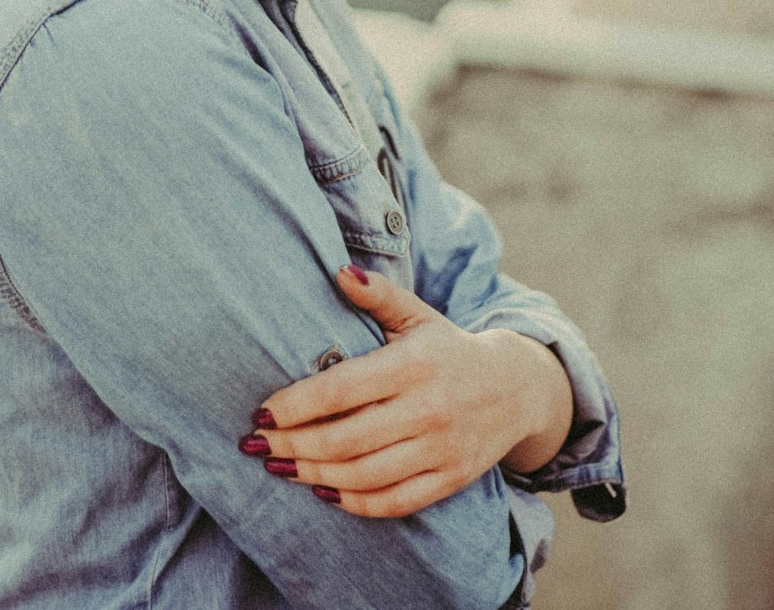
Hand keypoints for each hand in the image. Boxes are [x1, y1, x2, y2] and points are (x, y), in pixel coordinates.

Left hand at [240, 264, 573, 517]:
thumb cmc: (449, 347)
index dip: (297, 405)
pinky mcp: (450, 479)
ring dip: (315, 475)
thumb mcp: (418, 314)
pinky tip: (325, 491)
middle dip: (294, 446)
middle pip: (346, 438)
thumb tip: (339, 272)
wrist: (516, 388)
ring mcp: (442, 448)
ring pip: (365, 474)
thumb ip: (379, 294)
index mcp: (415, 364)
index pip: (342, 390)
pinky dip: (355, 502)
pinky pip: (395, 501)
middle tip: (257, 445)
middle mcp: (429, 408)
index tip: (262, 413)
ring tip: (281, 468)